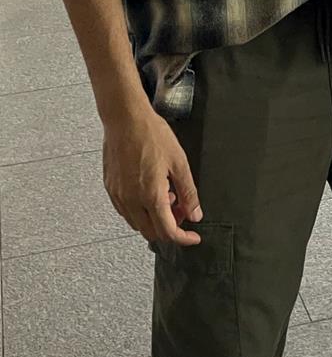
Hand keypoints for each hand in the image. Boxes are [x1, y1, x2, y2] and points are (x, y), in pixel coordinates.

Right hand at [102, 108, 203, 245]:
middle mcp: (131, 200)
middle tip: (181, 209)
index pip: (167, 231)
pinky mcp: (110, 188)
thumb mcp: (179, 162)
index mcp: (151, 195)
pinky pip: (126, 211)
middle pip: (151, 232)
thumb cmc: (151, 134)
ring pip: (137, 223)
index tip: (193, 237)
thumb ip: (188, 192)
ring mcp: (118, 195)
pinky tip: (149, 191)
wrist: (125, 118)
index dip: (183, 238)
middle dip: (169, 227)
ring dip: (153, 219)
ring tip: (166, 194)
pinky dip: (140, 210)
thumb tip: (195, 214)